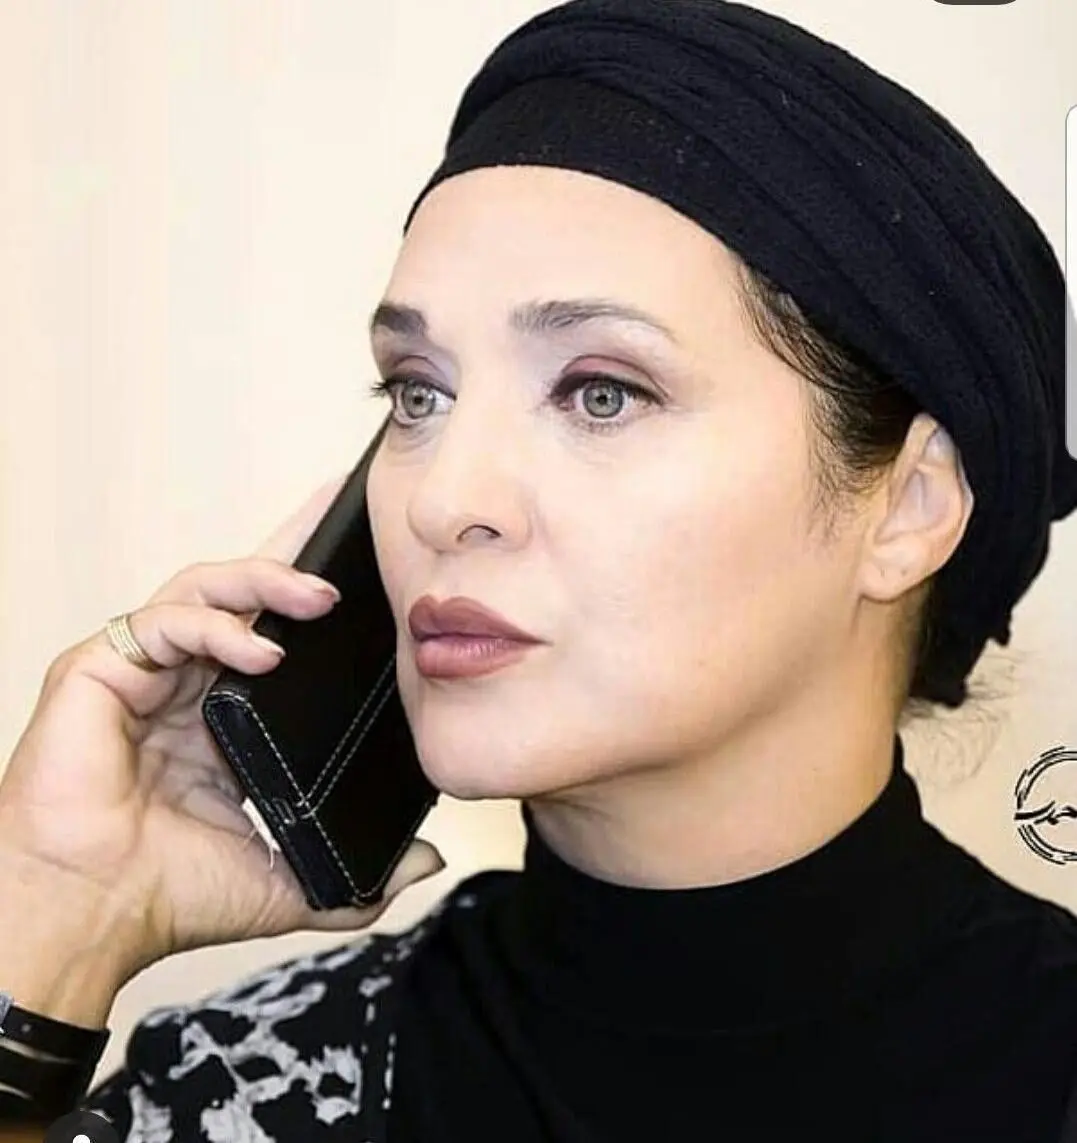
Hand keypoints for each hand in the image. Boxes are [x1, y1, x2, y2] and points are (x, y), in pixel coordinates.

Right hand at [0, 474, 444, 985]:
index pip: (273, 632)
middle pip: (241, 590)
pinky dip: (215, 626)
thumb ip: (363, 877)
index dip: (310, 596)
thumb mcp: (290, 882)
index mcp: (223, 717)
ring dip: (265, 580)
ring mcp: (142, 671)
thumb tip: (428, 856)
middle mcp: (183, 683)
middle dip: (293, 550)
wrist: (90, 915)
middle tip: (346, 514)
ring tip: (321, 594)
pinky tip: (263, 651)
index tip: (368, 569)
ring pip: (205, 587)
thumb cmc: (167, 897)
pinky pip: (164, 622)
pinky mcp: (98, 668)